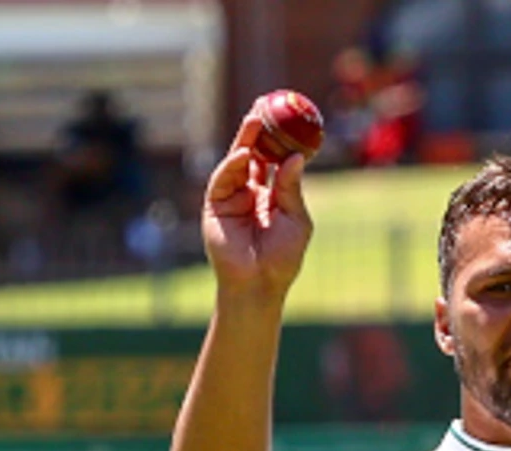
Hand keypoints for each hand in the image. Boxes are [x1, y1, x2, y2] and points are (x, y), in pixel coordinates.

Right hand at [199, 109, 314, 296]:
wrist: (259, 284)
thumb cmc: (282, 258)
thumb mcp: (295, 218)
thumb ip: (291, 188)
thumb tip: (295, 157)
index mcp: (270, 196)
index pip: (273, 159)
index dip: (278, 138)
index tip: (286, 115)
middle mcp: (249, 193)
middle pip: (253, 154)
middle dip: (258, 130)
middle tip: (265, 105)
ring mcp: (231, 198)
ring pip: (236, 161)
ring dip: (245, 139)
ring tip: (255, 119)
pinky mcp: (215, 206)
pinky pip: (222, 180)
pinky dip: (232, 165)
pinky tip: (244, 154)